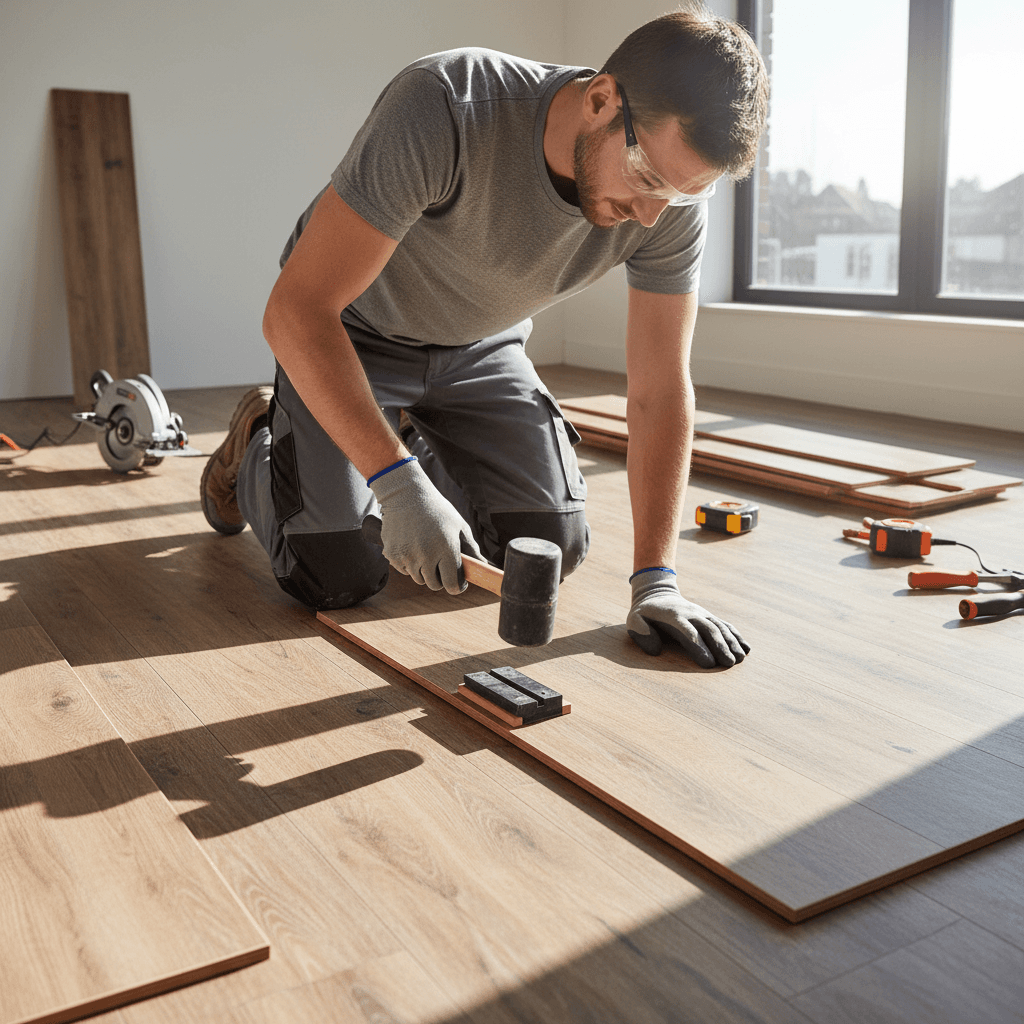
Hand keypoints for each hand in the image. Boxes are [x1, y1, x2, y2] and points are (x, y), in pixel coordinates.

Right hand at [368, 458, 482, 594]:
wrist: (406, 494)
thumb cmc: (437, 510)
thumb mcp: (459, 525)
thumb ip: (472, 549)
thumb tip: (484, 567)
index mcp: (446, 548)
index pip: (452, 583)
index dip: (457, 587)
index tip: (458, 583)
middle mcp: (426, 555)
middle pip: (434, 585)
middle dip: (441, 579)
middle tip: (442, 566)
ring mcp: (407, 556)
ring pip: (419, 579)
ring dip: (424, 572)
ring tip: (426, 553)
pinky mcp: (392, 555)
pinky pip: (404, 571)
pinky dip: (409, 565)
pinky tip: (412, 547)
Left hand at [627, 568, 748, 667]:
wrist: (656, 593)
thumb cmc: (644, 613)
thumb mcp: (634, 620)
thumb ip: (642, 633)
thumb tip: (656, 650)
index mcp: (673, 617)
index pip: (688, 632)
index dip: (699, 647)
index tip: (708, 663)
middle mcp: (691, 614)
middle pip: (708, 629)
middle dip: (720, 646)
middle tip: (729, 663)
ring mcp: (701, 614)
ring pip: (719, 627)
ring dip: (731, 642)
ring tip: (740, 658)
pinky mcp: (708, 616)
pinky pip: (724, 624)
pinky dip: (736, 635)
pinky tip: (746, 647)